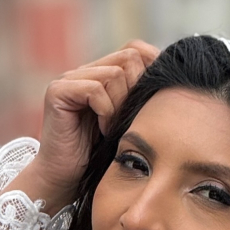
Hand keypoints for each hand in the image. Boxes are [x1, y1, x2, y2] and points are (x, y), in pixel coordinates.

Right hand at [12, 41, 158, 213]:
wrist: (65, 179)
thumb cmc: (99, 156)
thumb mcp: (129, 122)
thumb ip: (141, 98)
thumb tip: (172, 79)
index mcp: (102, 74)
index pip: (136, 49)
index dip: (151, 70)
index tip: (153, 102)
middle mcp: (85, 71)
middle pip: (129, 56)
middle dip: (136, 89)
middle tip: (129, 118)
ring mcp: (69, 79)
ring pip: (115, 74)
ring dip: (120, 105)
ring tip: (113, 128)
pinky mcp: (58, 91)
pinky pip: (95, 89)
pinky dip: (105, 111)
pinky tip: (102, 130)